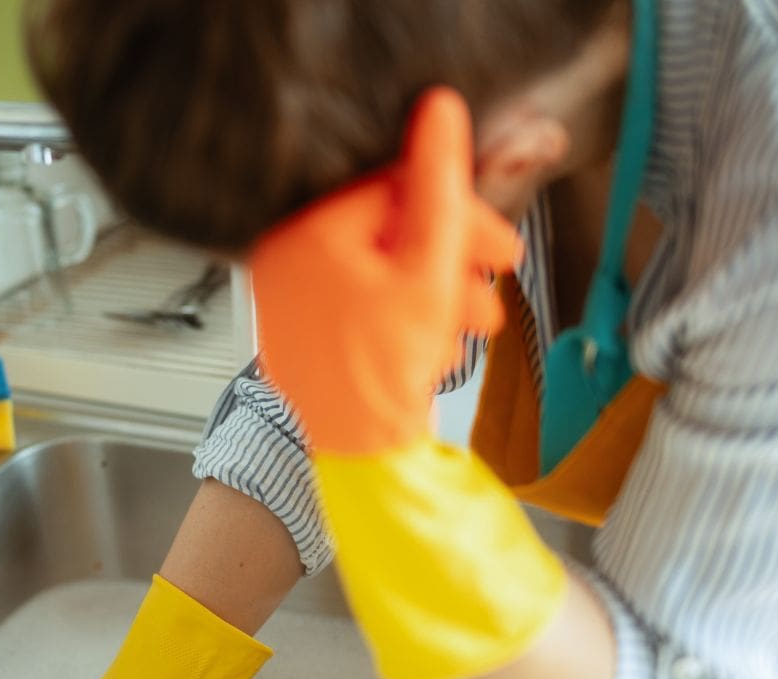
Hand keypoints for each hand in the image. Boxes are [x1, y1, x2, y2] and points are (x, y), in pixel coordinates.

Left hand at [250, 87, 520, 454]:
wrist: (362, 464)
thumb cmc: (382, 380)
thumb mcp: (428, 272)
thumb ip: (440, 189)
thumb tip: (440, 113)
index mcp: (300, 236)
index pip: (392, 193)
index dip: (457, 214)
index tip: (496, 242)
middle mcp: (281, 262)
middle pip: (388, 232)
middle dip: (452, 260)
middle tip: (492, 279)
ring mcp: (288, 301)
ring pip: (381, 271)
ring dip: (438, 292)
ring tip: (471, 322)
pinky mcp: (301, 333)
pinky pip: (361, 303)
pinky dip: (405, 317)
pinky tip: (432, 345)